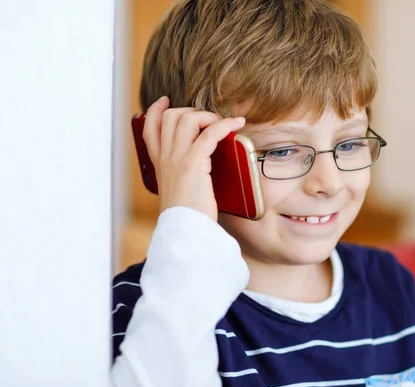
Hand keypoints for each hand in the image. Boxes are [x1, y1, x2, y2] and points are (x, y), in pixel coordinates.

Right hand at [143, 96, 246, 220]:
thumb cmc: (186, 215)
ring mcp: (176, 158)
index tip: (165, 101)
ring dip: (208, 115)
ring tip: (222, 123)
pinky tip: (237, 124)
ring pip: (187, 119)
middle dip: (191, 111)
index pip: (148, 128)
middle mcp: (164, 157)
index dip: (156, 110)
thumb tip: (199, 167)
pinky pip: (210, 133)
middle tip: (208, 119)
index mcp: (159, 164)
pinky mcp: (193, 163)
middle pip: (170, 117)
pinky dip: (225, 124)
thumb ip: (180, 175)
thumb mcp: (177, 191)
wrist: (184, 229)